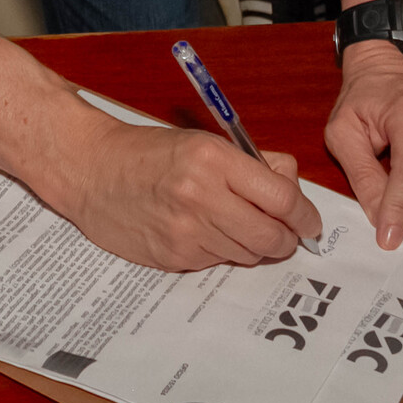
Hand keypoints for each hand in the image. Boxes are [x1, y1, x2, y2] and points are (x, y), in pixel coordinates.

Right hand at [63, 118, 322, 271]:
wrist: (92, 169)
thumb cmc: (148, 150)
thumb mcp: (203, 140)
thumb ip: (252, 162)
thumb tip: (292, 183)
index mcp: (214, 158)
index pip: (281, 197)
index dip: (304, 213)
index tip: (309, 220)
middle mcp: (202, 195)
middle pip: (272, 236)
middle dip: (286, 237)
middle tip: (283, 230)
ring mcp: (187, 230)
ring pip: (249, 254)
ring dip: (253, 244)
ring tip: (234, 223)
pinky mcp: (174, 257)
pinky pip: (218, 262)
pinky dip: (222, 250)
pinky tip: (202, 229)